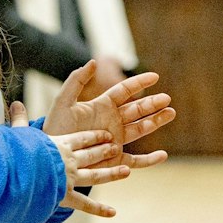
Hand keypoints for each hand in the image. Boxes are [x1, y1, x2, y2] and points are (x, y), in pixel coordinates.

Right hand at [8, 101, 125, 215]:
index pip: (81, 139)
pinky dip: (99, 209)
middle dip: (105, 151)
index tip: (106, 135)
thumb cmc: (16, 152)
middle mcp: (69, 160)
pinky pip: (85, 204)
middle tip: (116, 148)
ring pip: (95, 175)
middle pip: (92, 154)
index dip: (94, 136)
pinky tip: (113, 212)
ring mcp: (70, 178)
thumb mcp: (18, 134)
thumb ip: (20, 120)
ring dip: (111, 173)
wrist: (19, 173)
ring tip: (126, 171)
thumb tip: (15, 103)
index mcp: (59, 144)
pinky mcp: (66, 196)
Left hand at [43, 63, 175, 165]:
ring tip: (171, 113)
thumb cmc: (55, 128)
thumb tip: (94, 62)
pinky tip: (163, 155)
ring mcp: (116, 140)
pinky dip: (150, 160)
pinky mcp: (115, 160)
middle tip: (167, 98)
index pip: (124, 91)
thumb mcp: (63, 102)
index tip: (155, 76)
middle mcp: (112, 121)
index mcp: (102, 106)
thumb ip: (76, 80)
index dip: (139, 83)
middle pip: (137, 109)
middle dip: (153, 103)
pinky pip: (136, 161)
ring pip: (141, 129)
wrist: (51, 156)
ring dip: (156, 121)